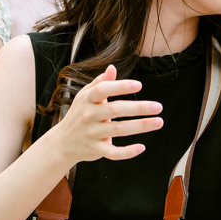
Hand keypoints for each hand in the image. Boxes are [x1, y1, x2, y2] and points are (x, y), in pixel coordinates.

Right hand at [42, 65, 162, 167]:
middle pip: (115, 110)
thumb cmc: (78, 115)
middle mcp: (89, 116)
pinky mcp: (95, 150)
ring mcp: (92, 134)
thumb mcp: (85, 96)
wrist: (61, 143)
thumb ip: (100, 82)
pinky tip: (141, 147)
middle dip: (138, 108)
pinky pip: (113, 152)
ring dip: (140, 126)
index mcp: (87, 100)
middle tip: (158, 107)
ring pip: (118, 130)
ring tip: (159, 122)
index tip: (139, 85)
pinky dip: (127, 152)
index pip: (103, 90)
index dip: (120, 87)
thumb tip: (113, 67)